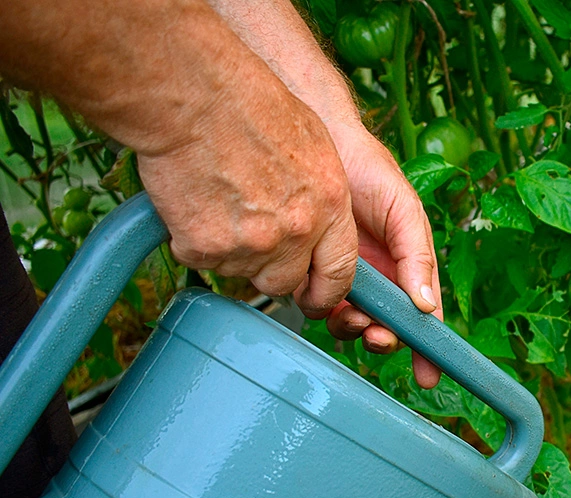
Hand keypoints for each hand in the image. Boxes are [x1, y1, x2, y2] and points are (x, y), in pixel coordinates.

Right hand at [137, 58, 359, 315]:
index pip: (340, 274)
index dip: (325, 290)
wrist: (194, 94)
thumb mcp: (316, 148)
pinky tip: (194, 201)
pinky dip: (194, 239)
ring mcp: (252, 244)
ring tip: (219, 201)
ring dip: (231, 251)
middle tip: (250, 235)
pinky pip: (202, 259)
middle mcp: (297, 232)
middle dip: (270, 269)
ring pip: (242, 272)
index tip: (314, 294)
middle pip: (286, 283)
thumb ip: (324, 200)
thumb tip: (322, 230)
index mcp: (332, 207)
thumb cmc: (251, 106)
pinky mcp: (206, 247)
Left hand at [324, 123, 442, 388]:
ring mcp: (344, 276)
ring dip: (353, 327)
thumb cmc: (366, 169)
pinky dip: (322, 309)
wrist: (314, 139)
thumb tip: (427, 306)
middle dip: (385, 338)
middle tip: (376, 335)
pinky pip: (318, 305)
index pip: (424, 315)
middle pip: (387, 326)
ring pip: (352, 322)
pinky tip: (319, 294)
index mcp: (408, 265)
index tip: (429, 376)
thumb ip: (418, 256)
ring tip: (349, 312)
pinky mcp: (311, 271)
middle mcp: (379, 276)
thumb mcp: (403, 210)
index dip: (428, 348)